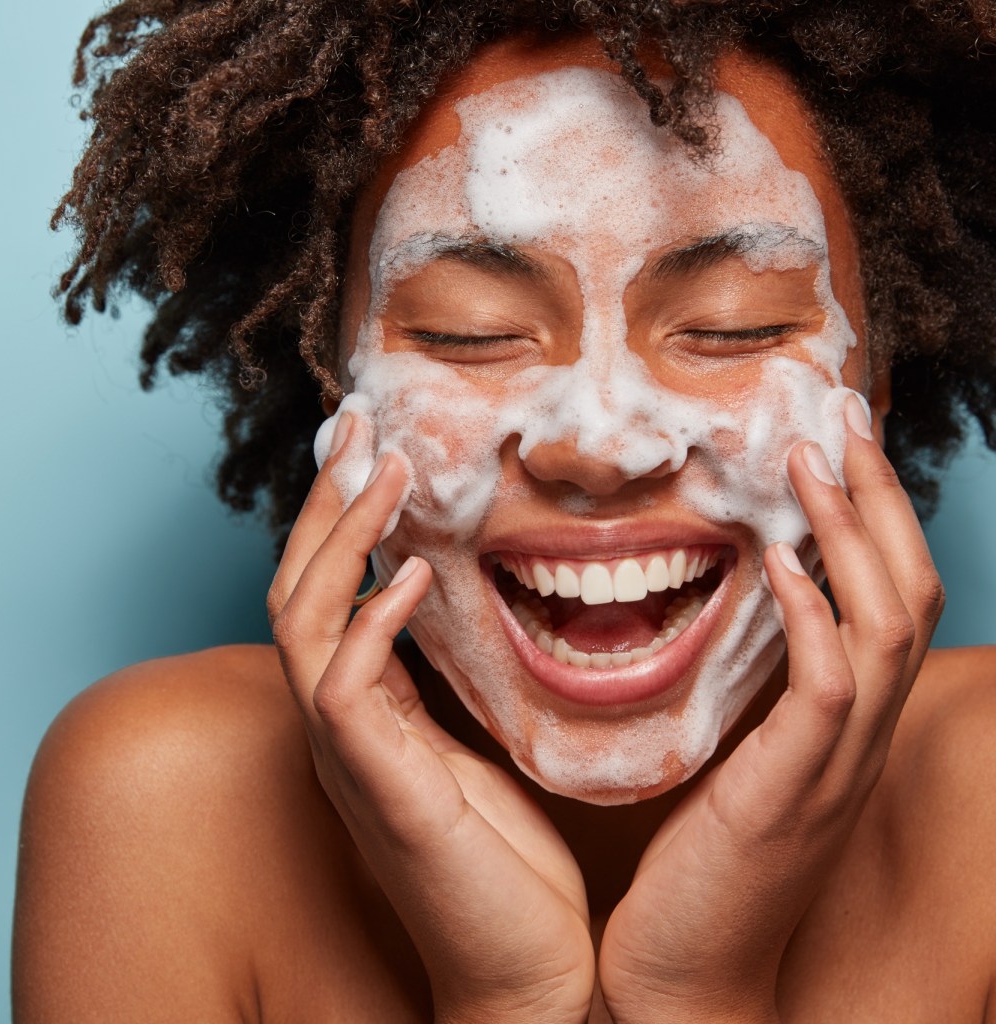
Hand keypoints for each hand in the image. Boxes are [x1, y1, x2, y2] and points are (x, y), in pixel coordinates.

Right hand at [267, 412, 593, 1023]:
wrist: (525, 963)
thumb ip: (438, 680)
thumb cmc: (504, 855)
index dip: (342, 519)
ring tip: (384, 471)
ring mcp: (350, 756)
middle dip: (326, 503)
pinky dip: (372, 624)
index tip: (371, 450)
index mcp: (365, 712)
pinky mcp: (378, 788)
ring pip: (305, 622)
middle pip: (299, 588)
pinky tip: (414, 575)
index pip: (328, 593)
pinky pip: (346, 690)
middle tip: (356, 426)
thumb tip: (441, 606)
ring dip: (342, 539)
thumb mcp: (468, 742)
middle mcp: (340, 725)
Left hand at [598, 395, 943, 1023]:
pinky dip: (813, 617)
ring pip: (882, 626)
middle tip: (840, 425)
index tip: (835, 453)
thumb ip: (754, 699)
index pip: (888, 604)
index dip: (873, 523)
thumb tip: (734, 619)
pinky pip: (828, 689)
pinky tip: (780, 563)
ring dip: (850, 536)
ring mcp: (833, 767)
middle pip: (907, 596)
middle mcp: (856, 740)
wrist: (687, 976)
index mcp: (843, 729)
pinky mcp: (791, 791)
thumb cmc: (705, 867)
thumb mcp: (740, 765)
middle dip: (877, 503)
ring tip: (810, 463)